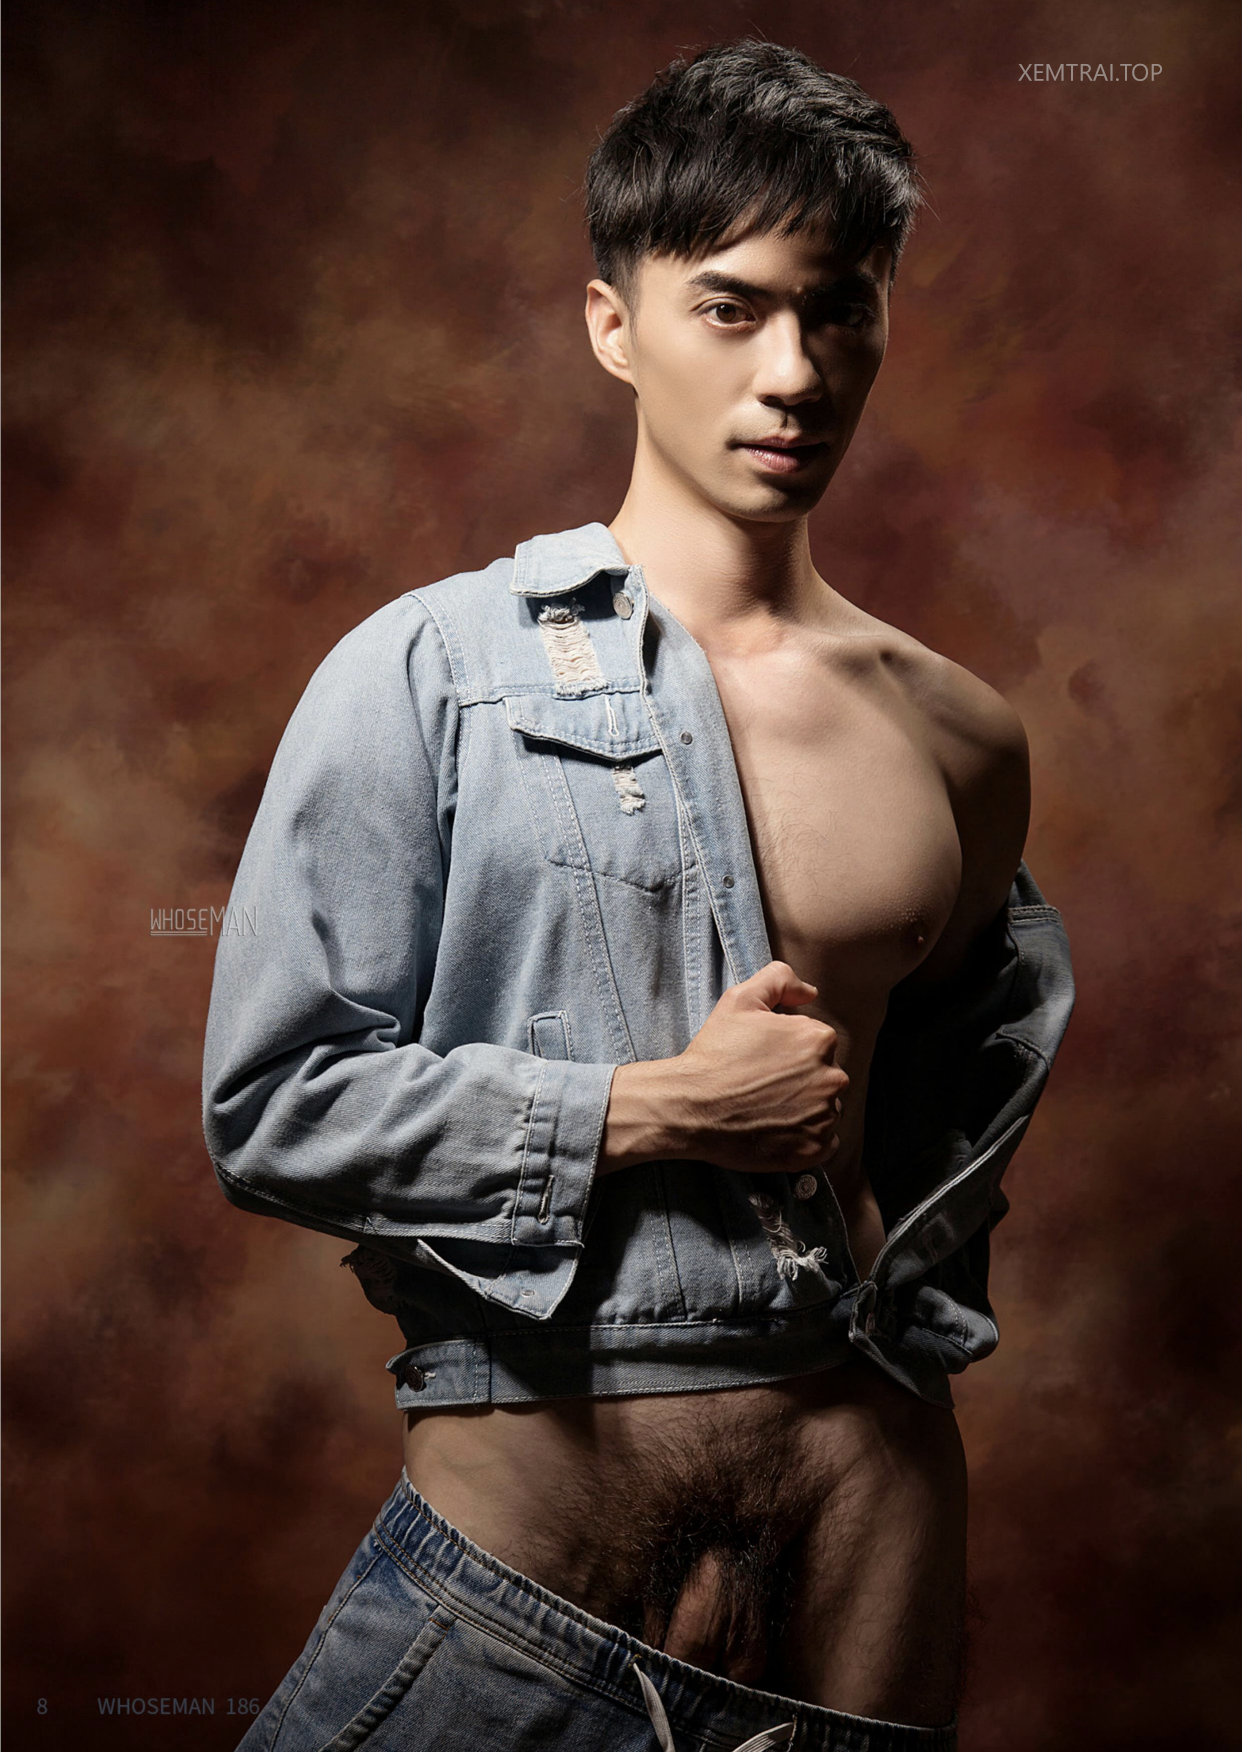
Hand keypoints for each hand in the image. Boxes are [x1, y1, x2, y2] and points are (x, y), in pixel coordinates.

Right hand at [599, 961, 847, 1175]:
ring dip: (805, 1109)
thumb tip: (809, 992)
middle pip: (825, 1076)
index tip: (765, 1061)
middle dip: (801, 1080)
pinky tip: (777, 1130)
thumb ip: (780, 979)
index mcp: (819, 1040)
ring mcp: (825, 1117)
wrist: (691, 1107)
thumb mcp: (740, 1000)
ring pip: (825, 1109)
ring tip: (768, 1109)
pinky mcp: (815, 1149)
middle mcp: (832, 1078)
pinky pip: (824, 1142)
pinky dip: (806, 1138)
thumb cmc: (715, 1054)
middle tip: (763, 1086)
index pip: (817, 1044)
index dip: (789, 1051)